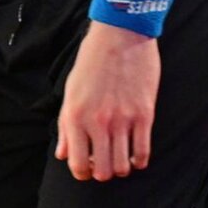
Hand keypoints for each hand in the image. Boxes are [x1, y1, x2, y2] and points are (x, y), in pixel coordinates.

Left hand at [56, 21, 159, 181]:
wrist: (120, 34)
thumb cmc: (92, 59)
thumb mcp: (71, 88)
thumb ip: (65, 125)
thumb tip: (63, 154)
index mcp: (75, 114)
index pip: (77, 164)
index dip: (81, 172)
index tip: (86, 166)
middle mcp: (97, 121)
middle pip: (102, 172)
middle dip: (101, 172)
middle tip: (103, 161)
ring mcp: (122, 120)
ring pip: (123, 168)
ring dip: (120, 167)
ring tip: (118, 155)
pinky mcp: (144, 115)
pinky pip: (143, 154)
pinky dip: (138, 161)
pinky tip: (134, 153)